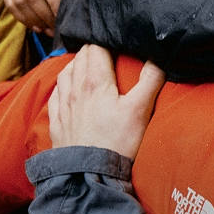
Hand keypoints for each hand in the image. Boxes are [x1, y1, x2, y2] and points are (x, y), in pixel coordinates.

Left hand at [49, 45, 164, 159]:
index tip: (116, 39)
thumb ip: (150, 80)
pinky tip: (66, 88)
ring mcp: (63, 105)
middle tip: (106, 49)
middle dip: (93, 49)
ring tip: (86, 64)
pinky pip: (55, 94)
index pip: (96, 48)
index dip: (105, 39)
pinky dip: (62, 85)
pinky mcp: (57, 122)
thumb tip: (159, 56)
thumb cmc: (117, 141)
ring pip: (65, 73)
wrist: (89, 175)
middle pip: (81, 57)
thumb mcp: (140, 110)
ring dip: (76, 64)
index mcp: (95, 81)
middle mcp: (75, 89)